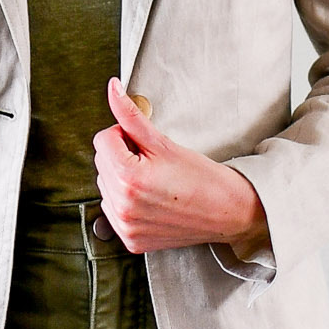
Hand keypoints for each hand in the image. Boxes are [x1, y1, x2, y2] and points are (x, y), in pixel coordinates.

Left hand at [92, 80, 270, 258]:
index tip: (144, 144)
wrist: (228, 212)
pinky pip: (113, 210)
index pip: (102, 140)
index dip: (124, 135)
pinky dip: (126, 201)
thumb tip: (112, 88)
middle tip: (153, 162)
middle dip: (121, 155)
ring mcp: (126, 226)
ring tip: (154, 181)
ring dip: (122, 178)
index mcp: (128, 178)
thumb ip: (131, 115)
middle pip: (101, 162)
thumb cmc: (202, 178)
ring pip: (105, 186)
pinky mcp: (131, 239)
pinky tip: (150, 199)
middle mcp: (122, 206)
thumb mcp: (164, 143)